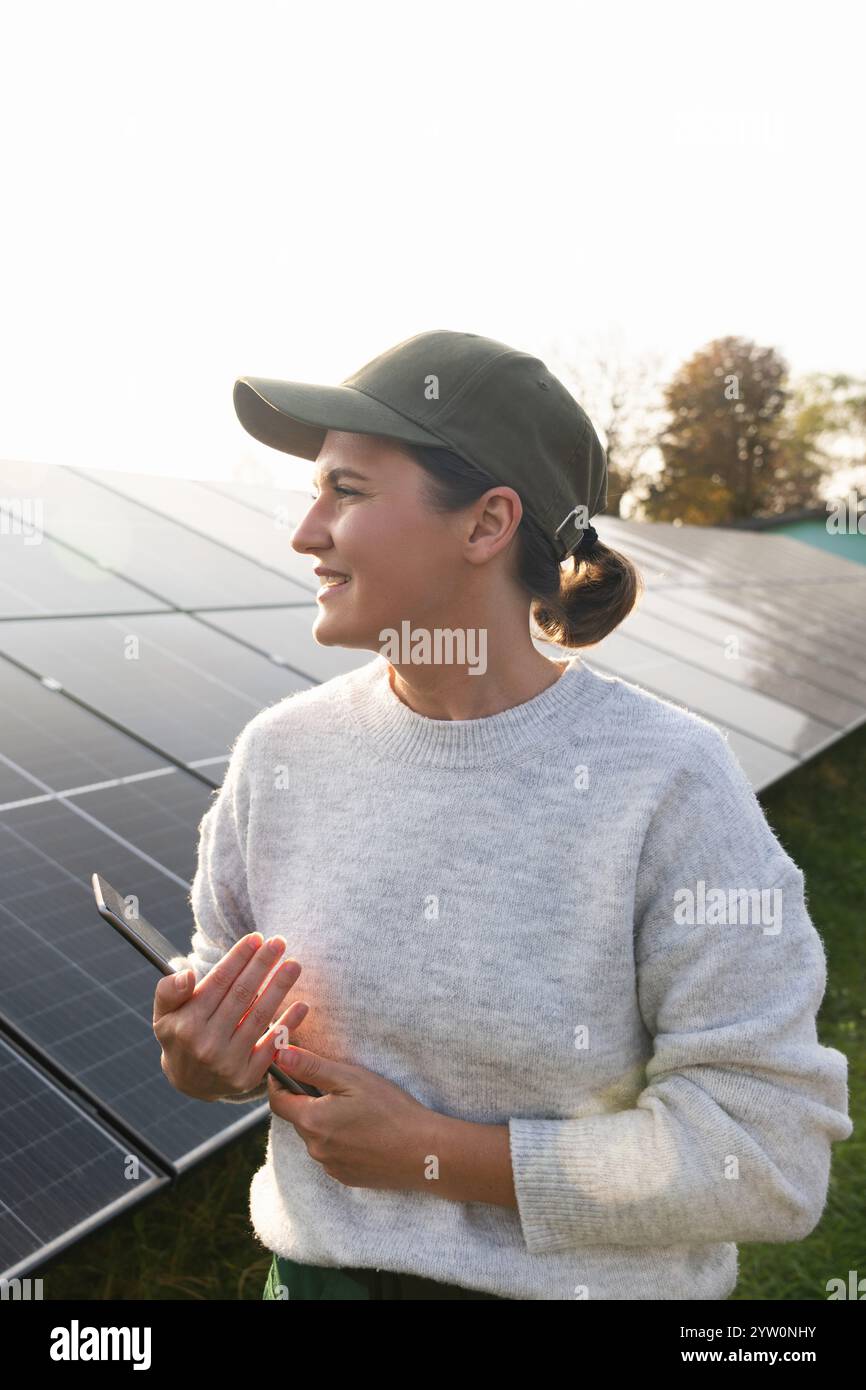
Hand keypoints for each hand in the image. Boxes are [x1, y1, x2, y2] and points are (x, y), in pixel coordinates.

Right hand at [153, 933, 308, 1101]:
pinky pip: (272, 1045)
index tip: (256, 938)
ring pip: (259, 1016)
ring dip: (279, 988)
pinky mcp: (247, 1076)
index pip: (218, 982)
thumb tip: (186, 974)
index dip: (239, 957)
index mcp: (186, 1024)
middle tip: (279, 942)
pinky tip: (301, 1005)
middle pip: (242, 995)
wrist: (189, 1083)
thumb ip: (169, 991)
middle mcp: (207, 1043)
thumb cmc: (180, 1036)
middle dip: (262, 965)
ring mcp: (228, 1062)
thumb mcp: (163, 1014)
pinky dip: (288, 1024)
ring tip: (293, 965)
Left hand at [267, 1045, 440, 1192]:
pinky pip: (331, 1154)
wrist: (423, 1152)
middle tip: (333, 1085)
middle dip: (307, 1100)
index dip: (279, 1082)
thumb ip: (311, 1067)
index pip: (277, 1101)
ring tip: (354, 1109)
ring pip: (315, 1137)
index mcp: (312, 1121)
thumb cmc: (390, 1110)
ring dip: (324, 1121)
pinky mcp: (346, 1177)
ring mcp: (330, 1166)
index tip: (287, 1068)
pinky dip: (339, 1140)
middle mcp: (315, 1148)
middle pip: (298, 1118)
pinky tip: (363, 1131)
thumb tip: (279, 1055)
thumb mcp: (351, 1079)